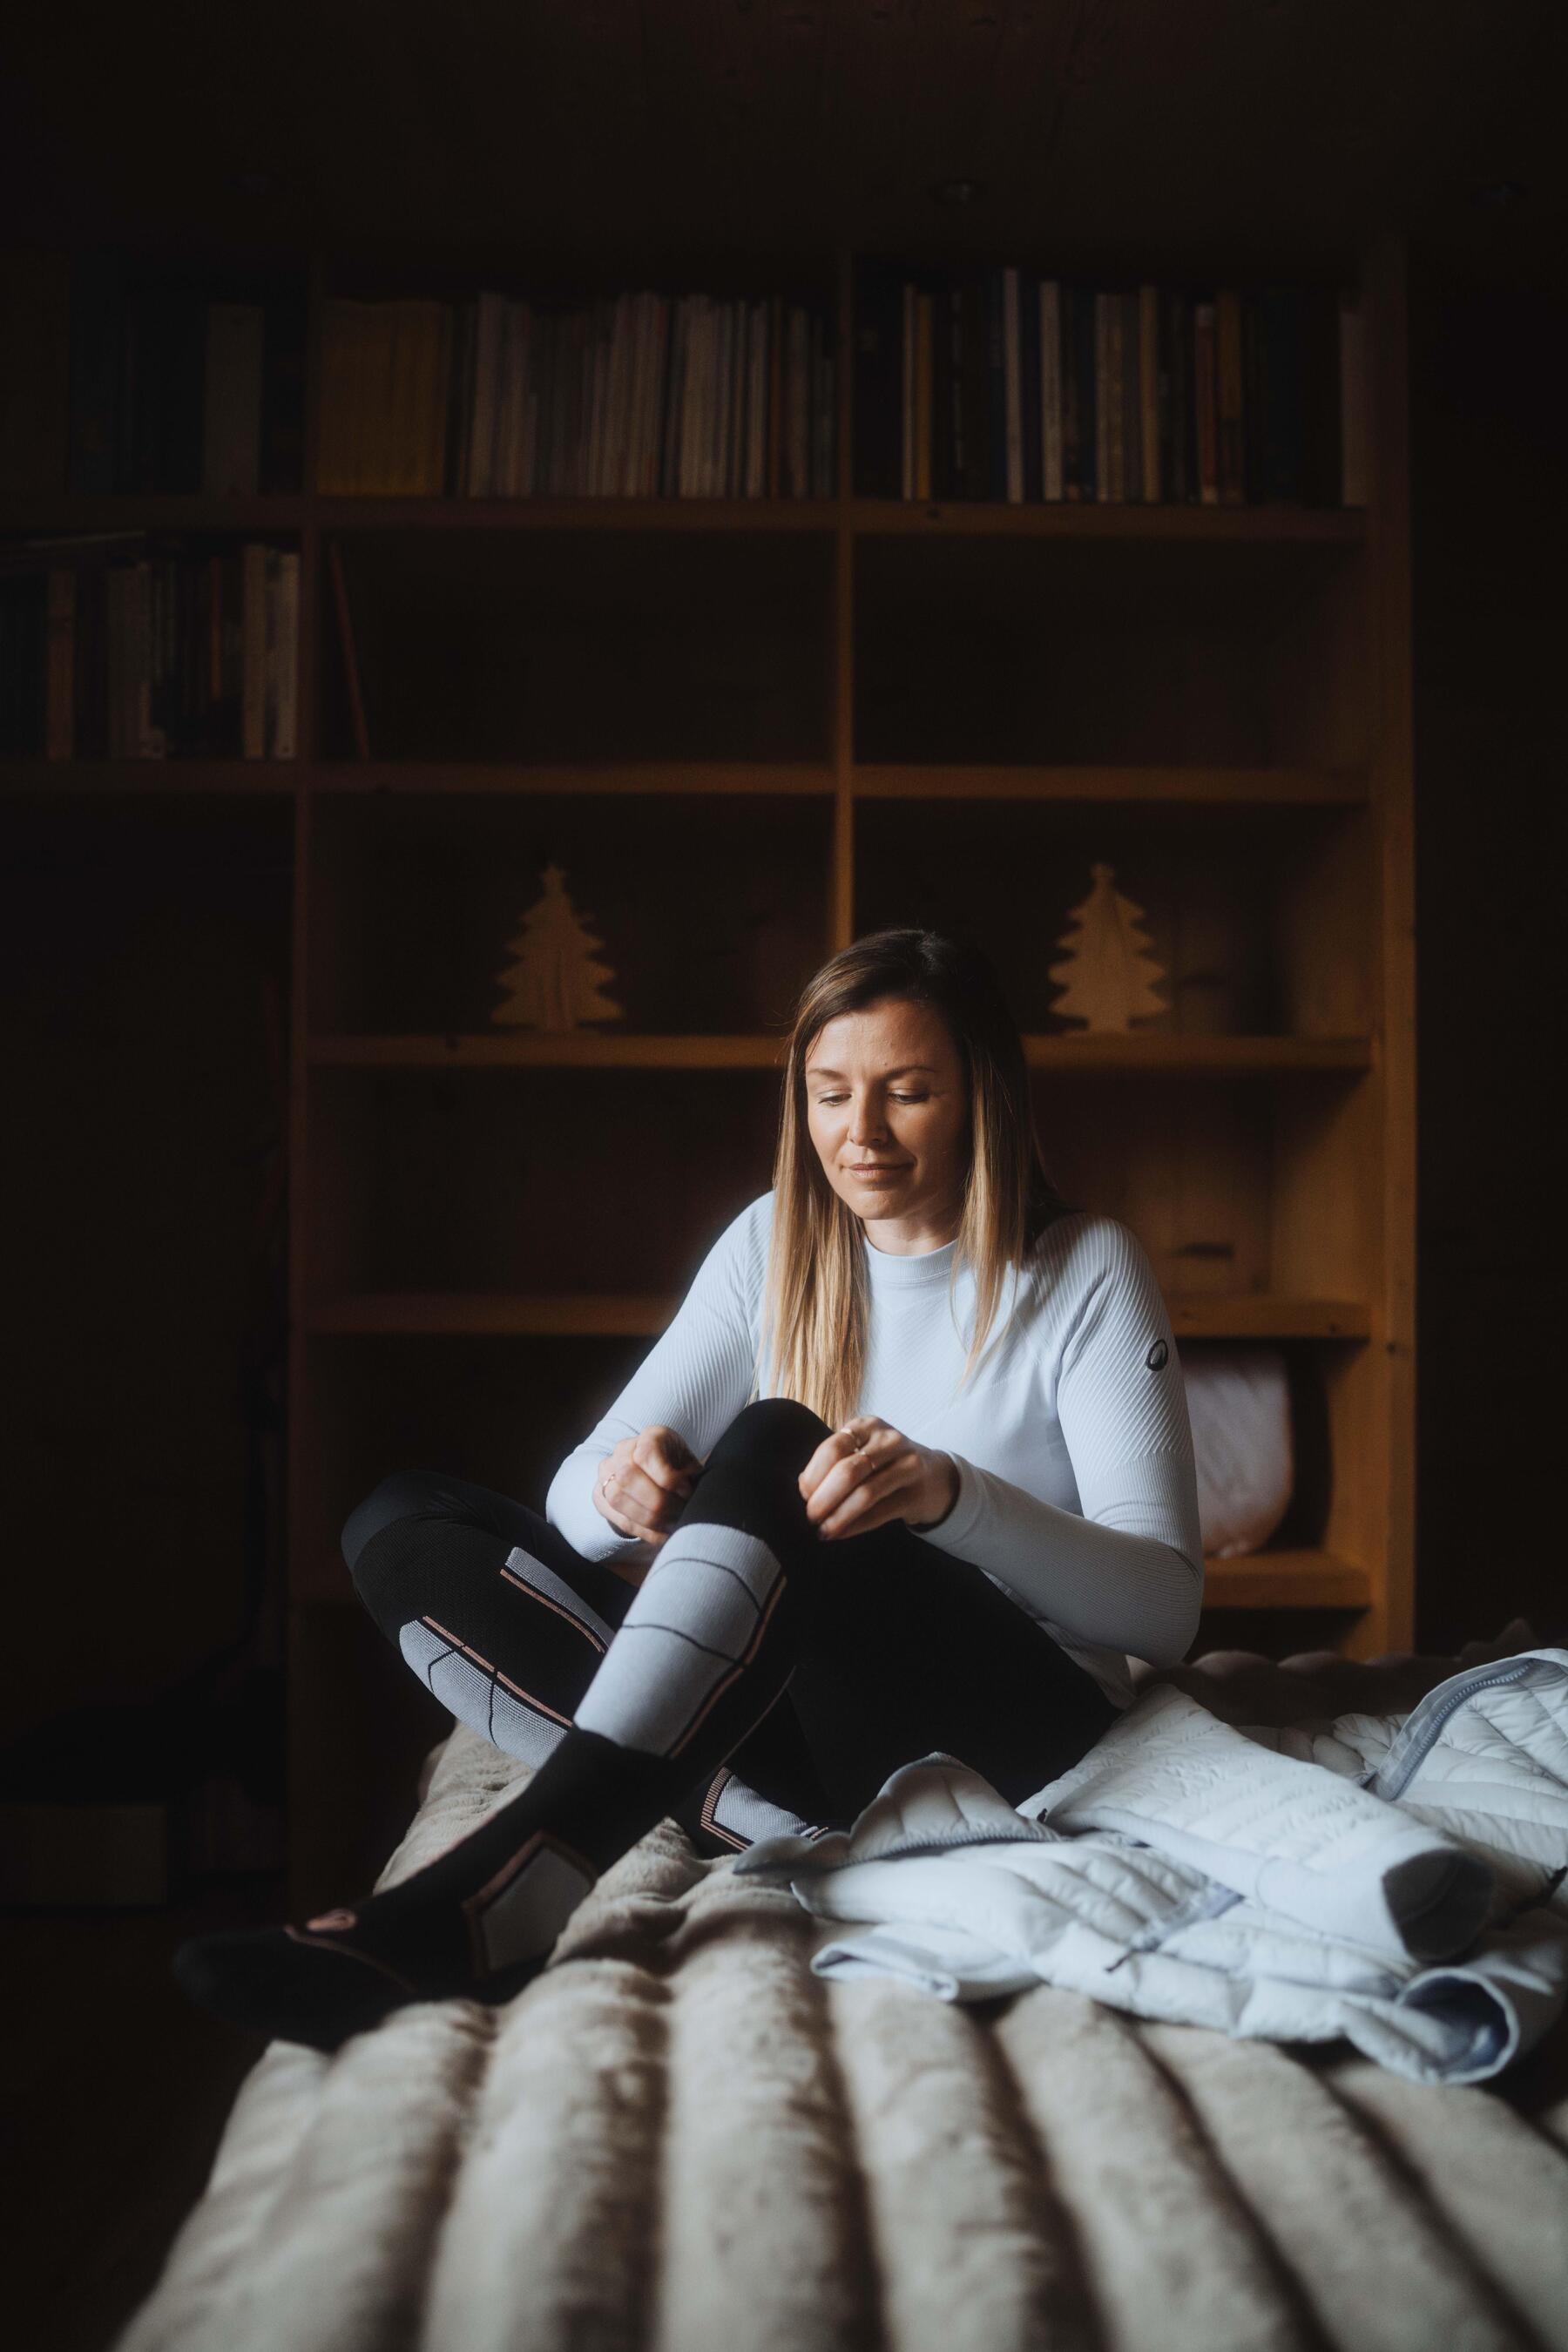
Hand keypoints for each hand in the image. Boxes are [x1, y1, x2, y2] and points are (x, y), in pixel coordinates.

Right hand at [593, 1424, 700, 1549]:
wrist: (657, 1472)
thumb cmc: (679, 1468)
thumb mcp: (690, 1464)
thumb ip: (691, 1475)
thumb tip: (693, 1498)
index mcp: (649, 1436)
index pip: (647, 1455)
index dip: (667, 1478)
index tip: (686, 1492)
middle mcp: (622, 1450)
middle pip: (628, 1477)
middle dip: (658, 1502)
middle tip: (679, 1514)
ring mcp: (606, 1473)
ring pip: (617, 1498)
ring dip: (648, 1518)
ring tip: (671, 1526)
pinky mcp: (600, 1496)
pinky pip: (617, 1517)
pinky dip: (642, 1531)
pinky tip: (661, 1536)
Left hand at [796, 1415, 959, 1540]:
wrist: (935, 1477)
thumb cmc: (886, 1464)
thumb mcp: (862, 1450)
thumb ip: (835, 1462)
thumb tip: (803, 1485)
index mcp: (868, 1425)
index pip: (833, 1448)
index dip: (813, 1475)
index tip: (804, 1495)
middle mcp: (889, 1440)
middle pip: (848, 1471)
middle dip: (823, 1498)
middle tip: (810, 1517)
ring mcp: (908, 1465)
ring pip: (865, 1494)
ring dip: (838, 1516)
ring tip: (823, 1530)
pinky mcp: (917, 1493)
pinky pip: (879, 1513)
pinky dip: (855, 1526)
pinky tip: (840, 1533)